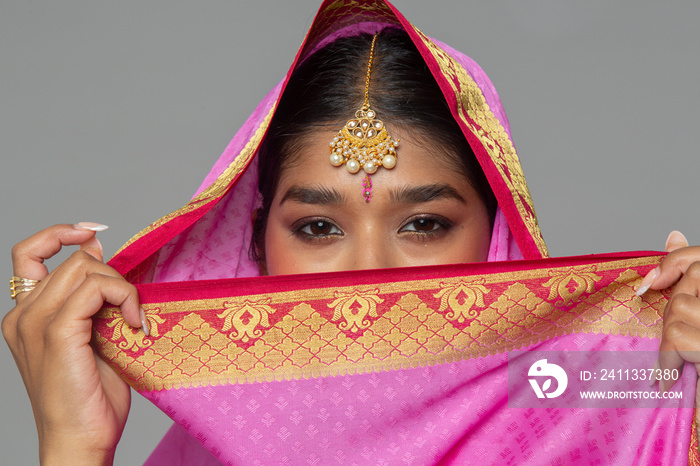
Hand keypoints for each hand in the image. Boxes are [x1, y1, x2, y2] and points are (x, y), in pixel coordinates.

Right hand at [2, 223, 144, 464]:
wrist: (79, 441)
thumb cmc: (89, 397)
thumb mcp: (92, 336)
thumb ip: (90, 298)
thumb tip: (97, 251)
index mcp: (26, 316)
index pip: (29, 253)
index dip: (60, 234)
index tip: (93, 233)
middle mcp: (23, 315)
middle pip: (75, 260)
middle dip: (113, 275)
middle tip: (130, 308)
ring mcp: (36, 323)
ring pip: (87, 268)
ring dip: (121, 287)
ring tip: (133, 319)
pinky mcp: (57, 332)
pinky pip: (96, 288)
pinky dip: (124, 297)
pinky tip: (136, 323)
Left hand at [642, 231, 699, 433]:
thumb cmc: (698, 363)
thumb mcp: (698, 320)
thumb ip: (690, 280)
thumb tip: (671, 233)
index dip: (674, 261)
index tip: (648, 283)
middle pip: (688, 284)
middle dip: (670, 311)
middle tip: (674, 342)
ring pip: (677, 310)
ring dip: (669, 343)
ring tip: (679, 365)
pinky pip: (677, 338)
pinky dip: (668, 361)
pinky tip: (672, 378)